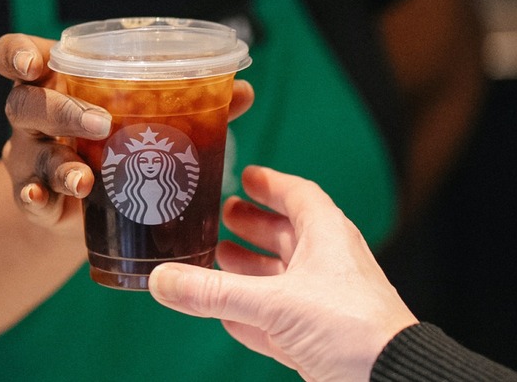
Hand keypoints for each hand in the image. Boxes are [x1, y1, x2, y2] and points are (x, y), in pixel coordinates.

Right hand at [0, 33, 254, 221]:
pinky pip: (27, 197)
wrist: (82, 204)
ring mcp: (30, 158)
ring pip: (31, 153)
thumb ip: (187, 101)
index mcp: (57, 83)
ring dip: (59, 164)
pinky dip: (36, 198)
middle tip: (100, 123)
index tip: (34, 62)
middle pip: (26, 102)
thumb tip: (243, 91)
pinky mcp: (34, 198)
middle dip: (59, 109)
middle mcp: (34, 117)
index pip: (18, 56)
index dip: (16, 55)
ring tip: (85, 179)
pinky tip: (44, 200)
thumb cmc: (111, 143)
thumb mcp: (138, 118)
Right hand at [148, 166, 417, 381]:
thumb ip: (214, 292)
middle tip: (223, 218)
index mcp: (327, 237)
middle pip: (286, 235)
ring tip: (217, 260)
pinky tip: (229, 318)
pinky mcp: (318, 339)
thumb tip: (163, 279)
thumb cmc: (353, 328)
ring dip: (250, 270)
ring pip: (280, 278)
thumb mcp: (274, 302)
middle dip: (254, 226)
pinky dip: (253, 316)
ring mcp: (323, 303)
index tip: (246, 177)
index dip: (271, 185)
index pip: (298, 196)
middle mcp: (327, 265)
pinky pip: (278, 320)